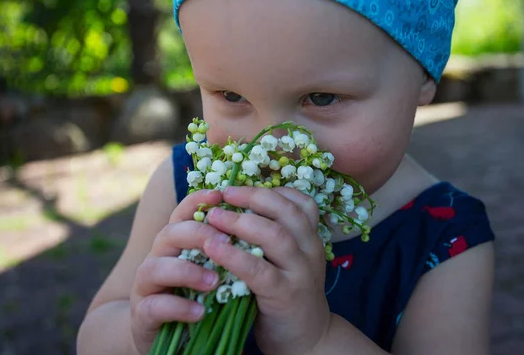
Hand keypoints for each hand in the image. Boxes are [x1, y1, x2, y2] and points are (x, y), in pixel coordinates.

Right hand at [129, 190, 229, 354]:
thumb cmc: (199, 293)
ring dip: (187, 272)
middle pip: (169, 233)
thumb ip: (226, 245)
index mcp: (177, 241)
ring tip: (215, 281)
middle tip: (226, 240)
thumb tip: (261, 221)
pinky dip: (178, 308)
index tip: (220, 194)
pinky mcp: (143, 313)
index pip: (184, 212)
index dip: (199, 200)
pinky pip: (155, 306)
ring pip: (155, 268)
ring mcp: (147, 285)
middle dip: (197, 233)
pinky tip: (200, 312)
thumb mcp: (213, 266)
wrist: (170, 335)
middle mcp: (158, 257)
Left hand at [204, 186, 330, 354]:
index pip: (301, 202)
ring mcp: (301, 272)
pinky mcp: (286, 295)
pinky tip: (212, 248)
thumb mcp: (287, 260)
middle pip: (287, 212)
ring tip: (212, 217)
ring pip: (275, 236)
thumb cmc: (286, 293)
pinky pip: (259, 270)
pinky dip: (234, 255)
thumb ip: (271, 236)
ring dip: (240, 222)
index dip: (269, 190)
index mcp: (311, 237)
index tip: (239, 187)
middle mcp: (311, 249)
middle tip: (223, 194)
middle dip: (252, 197)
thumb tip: (235, 207)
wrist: (306, 338)